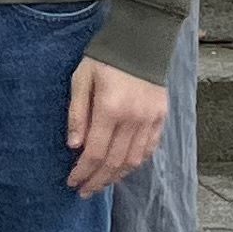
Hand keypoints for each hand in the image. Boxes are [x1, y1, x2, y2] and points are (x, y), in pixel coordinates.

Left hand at [66, 58, 166, 194]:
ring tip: (100, 184)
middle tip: (83, 191)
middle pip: (114, 162)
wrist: (141, 40)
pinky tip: (122, 169)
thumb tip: (73, 146)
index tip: (72, 182)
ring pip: (133, 160)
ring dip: (115, 176)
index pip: (94, 152)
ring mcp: (150, 120)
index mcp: (110, 109)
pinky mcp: (161, 118)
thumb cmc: (104, 58)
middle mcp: (133, 119)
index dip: (82, 171)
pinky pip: (149, 149)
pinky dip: (135, 163)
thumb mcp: (81, 79)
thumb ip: (77, 114)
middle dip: (97, 180)